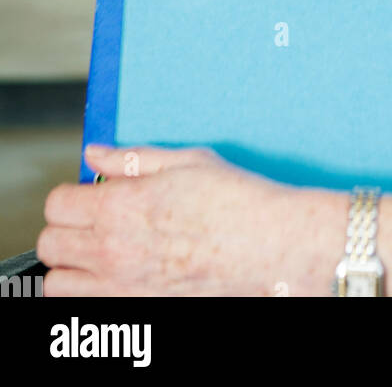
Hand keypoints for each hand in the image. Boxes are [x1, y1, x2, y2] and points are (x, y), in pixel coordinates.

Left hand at [37, 144, 343, 296]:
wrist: (269, 247)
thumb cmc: (236, 202)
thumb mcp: (187, 161)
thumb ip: (133, 158)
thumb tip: (96, 154)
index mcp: (122, 205)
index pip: (57, 204)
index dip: (69, 194)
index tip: (86, 194)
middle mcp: (113, 250)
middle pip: (49, 244)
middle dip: (64, 228)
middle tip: (89, 221)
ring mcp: (122, 287)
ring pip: (57, 284)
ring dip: (69, 266)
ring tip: (95, 253)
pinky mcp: (138, 311)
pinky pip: (85, 309)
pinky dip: (89, 294)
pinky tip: (114, 277)